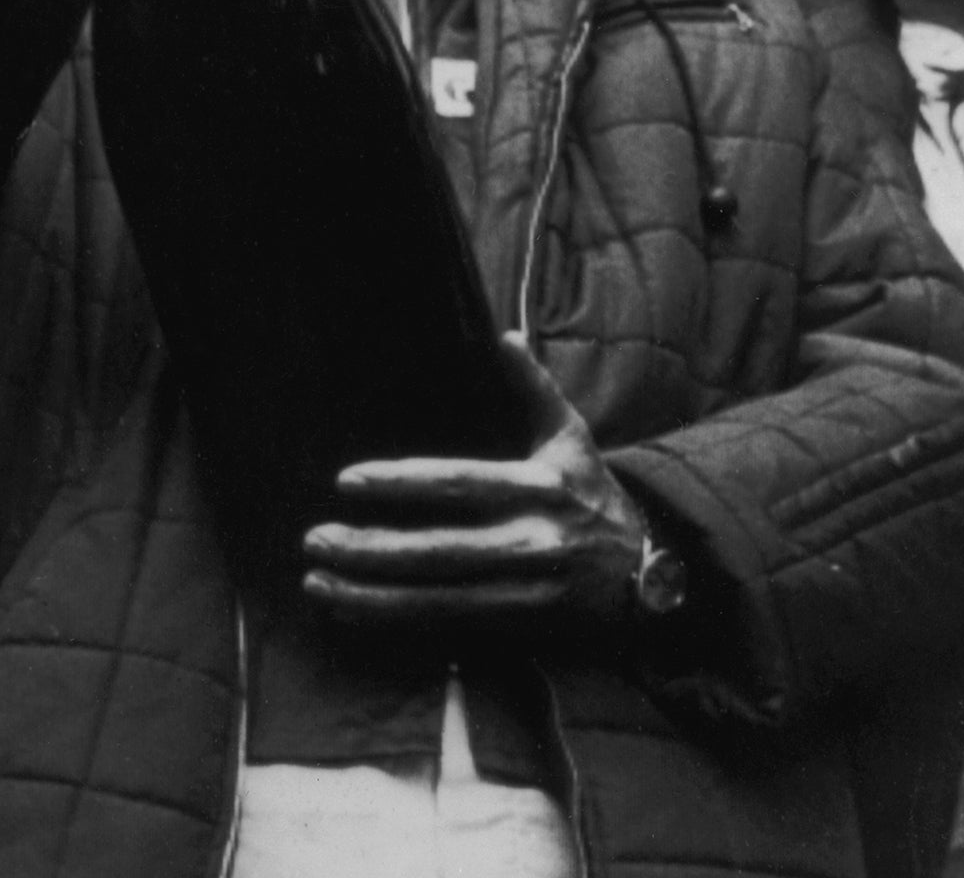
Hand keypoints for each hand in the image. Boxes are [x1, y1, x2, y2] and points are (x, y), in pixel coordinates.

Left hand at [300, 332, 650, 635]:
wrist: (649, 580)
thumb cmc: (596, 499)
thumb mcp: (572, 439)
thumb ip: (534, 389)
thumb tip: (503, 336)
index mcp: (537, 487)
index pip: (459, 483)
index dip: (402, 484)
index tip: (348, 480)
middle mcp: (529, 541)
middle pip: (437, 551)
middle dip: (370, 548)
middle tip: (314, 539)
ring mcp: (522, 592)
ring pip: (433, 598)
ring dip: (368, 595)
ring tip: (316, 582)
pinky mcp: (517, 628)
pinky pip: (445, 627)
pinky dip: (393, 621)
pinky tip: (351, 611)